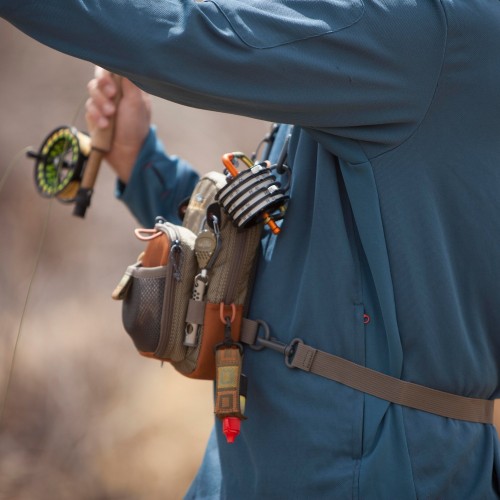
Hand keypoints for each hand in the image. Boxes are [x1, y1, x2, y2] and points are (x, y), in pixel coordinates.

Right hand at [85, 66, 151, 182]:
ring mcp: (104, 103)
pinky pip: (88, 107)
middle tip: (112, 95)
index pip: (114, 68)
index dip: (109, 70)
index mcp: (129, 87)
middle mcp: (116, 93)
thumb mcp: (137, 101)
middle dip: (103, 85)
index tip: (112, 77)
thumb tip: (125, 59)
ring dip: (100, 103)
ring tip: (110, 115)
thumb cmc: (136, 127)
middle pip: (100, 77)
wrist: (127, 153)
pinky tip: (104, 125)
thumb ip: (130, 80)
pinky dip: (96, 115)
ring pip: (92, 91)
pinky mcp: (95, 115)